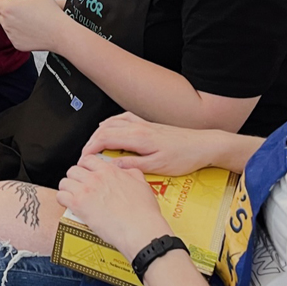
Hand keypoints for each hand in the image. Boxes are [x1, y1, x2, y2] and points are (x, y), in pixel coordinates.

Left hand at [0, 0, 68, 52]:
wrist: (60, 34)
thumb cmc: (50, 14)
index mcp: (8, 9)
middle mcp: (6, 23)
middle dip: (3, 8)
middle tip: (17, 5)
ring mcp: (11, 35)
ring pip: (5, 24)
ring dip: (11, 19)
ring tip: (27, 16)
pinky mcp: (17, 44)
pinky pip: (13, 35)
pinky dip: (18, 30)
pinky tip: (30, 27)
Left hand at [57, 154, 169, 260]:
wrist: (139, 228)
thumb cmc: (143, 211)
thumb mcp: (142, 184)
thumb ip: (132, 173)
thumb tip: (127, 170)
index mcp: (110, 171)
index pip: (88, 159)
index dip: (84, 167)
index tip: (85, 173)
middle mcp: (96, 177)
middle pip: (73, 170)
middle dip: (74, 178)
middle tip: (78, 187)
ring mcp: (86, 190)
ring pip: (64, 182)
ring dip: (67, 189)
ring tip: (71, 196)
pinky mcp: (79, 205)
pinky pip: (61, 196)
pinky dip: (62, 200)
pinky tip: (68, 205)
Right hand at [82, 112, 224, 176]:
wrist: (203, 145)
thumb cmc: (184, 157)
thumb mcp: (157, 166)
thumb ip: (132, 165)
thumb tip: (111, 166)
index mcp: (138, 137)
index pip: (105, 138)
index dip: (90, 148)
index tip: (83, 159)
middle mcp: (138, 126)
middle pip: (105, 129)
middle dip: (90, 141)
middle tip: (85, 156)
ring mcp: (143, 124)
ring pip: (113, 122)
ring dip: (99, 132)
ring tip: (93, 145)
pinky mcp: (149, 125)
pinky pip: (123, 118)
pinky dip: (112, 123)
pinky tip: (110, 128)